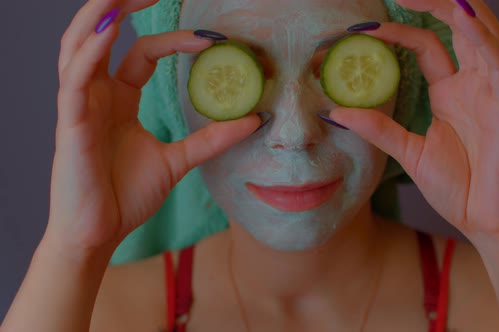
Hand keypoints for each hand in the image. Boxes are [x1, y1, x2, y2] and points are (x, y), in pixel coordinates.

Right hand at [50, 0, 259, 254]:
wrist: (100, 234)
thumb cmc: (126, 195)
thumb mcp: (179, 161)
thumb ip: (211, 139)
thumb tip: (254, 120)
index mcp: (118, 98)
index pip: (144, 51)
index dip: (176, 40)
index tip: (213, 39)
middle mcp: (96, 94)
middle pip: (102, 33)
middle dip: (123, 5)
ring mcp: (79, 105)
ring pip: (79, 45)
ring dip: (99, 14)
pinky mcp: (70, 124)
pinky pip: (74, 80)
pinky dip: (89, 52)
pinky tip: (108, 30)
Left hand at [330, 0, 498, 241]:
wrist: (487, 221)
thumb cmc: (458, 187)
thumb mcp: (408, 152)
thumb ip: (377, 128)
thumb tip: (335, 111)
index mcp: (451, 92)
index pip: (426, 45)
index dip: (399, 29)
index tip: (362, 28)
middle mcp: (473, 84)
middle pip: (457, 28)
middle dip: (432, 3)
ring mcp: (493, 91)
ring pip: (483, 33)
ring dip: (456, 8)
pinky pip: (498, 61)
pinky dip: (481, 36)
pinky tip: (460, 15)